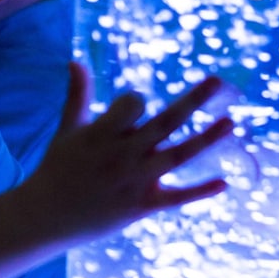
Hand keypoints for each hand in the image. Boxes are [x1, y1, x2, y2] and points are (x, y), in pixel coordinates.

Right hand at [22, 62, 232, 244]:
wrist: (46, 216)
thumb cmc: (57, 168)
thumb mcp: (66, 130)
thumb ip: (77, 95)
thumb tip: (75, 60)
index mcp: (102, 133)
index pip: (133, 105)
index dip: (134, 101)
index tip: (129, 108)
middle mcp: (123, 155)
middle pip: (165, 123)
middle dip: (193, 101)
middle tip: (219, 81)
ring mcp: (134, 181)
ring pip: (178, 156)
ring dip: (207, 140)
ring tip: (232, 122)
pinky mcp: (141, 206)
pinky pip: (176, 198)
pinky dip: (199, 192)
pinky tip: (224, 182)